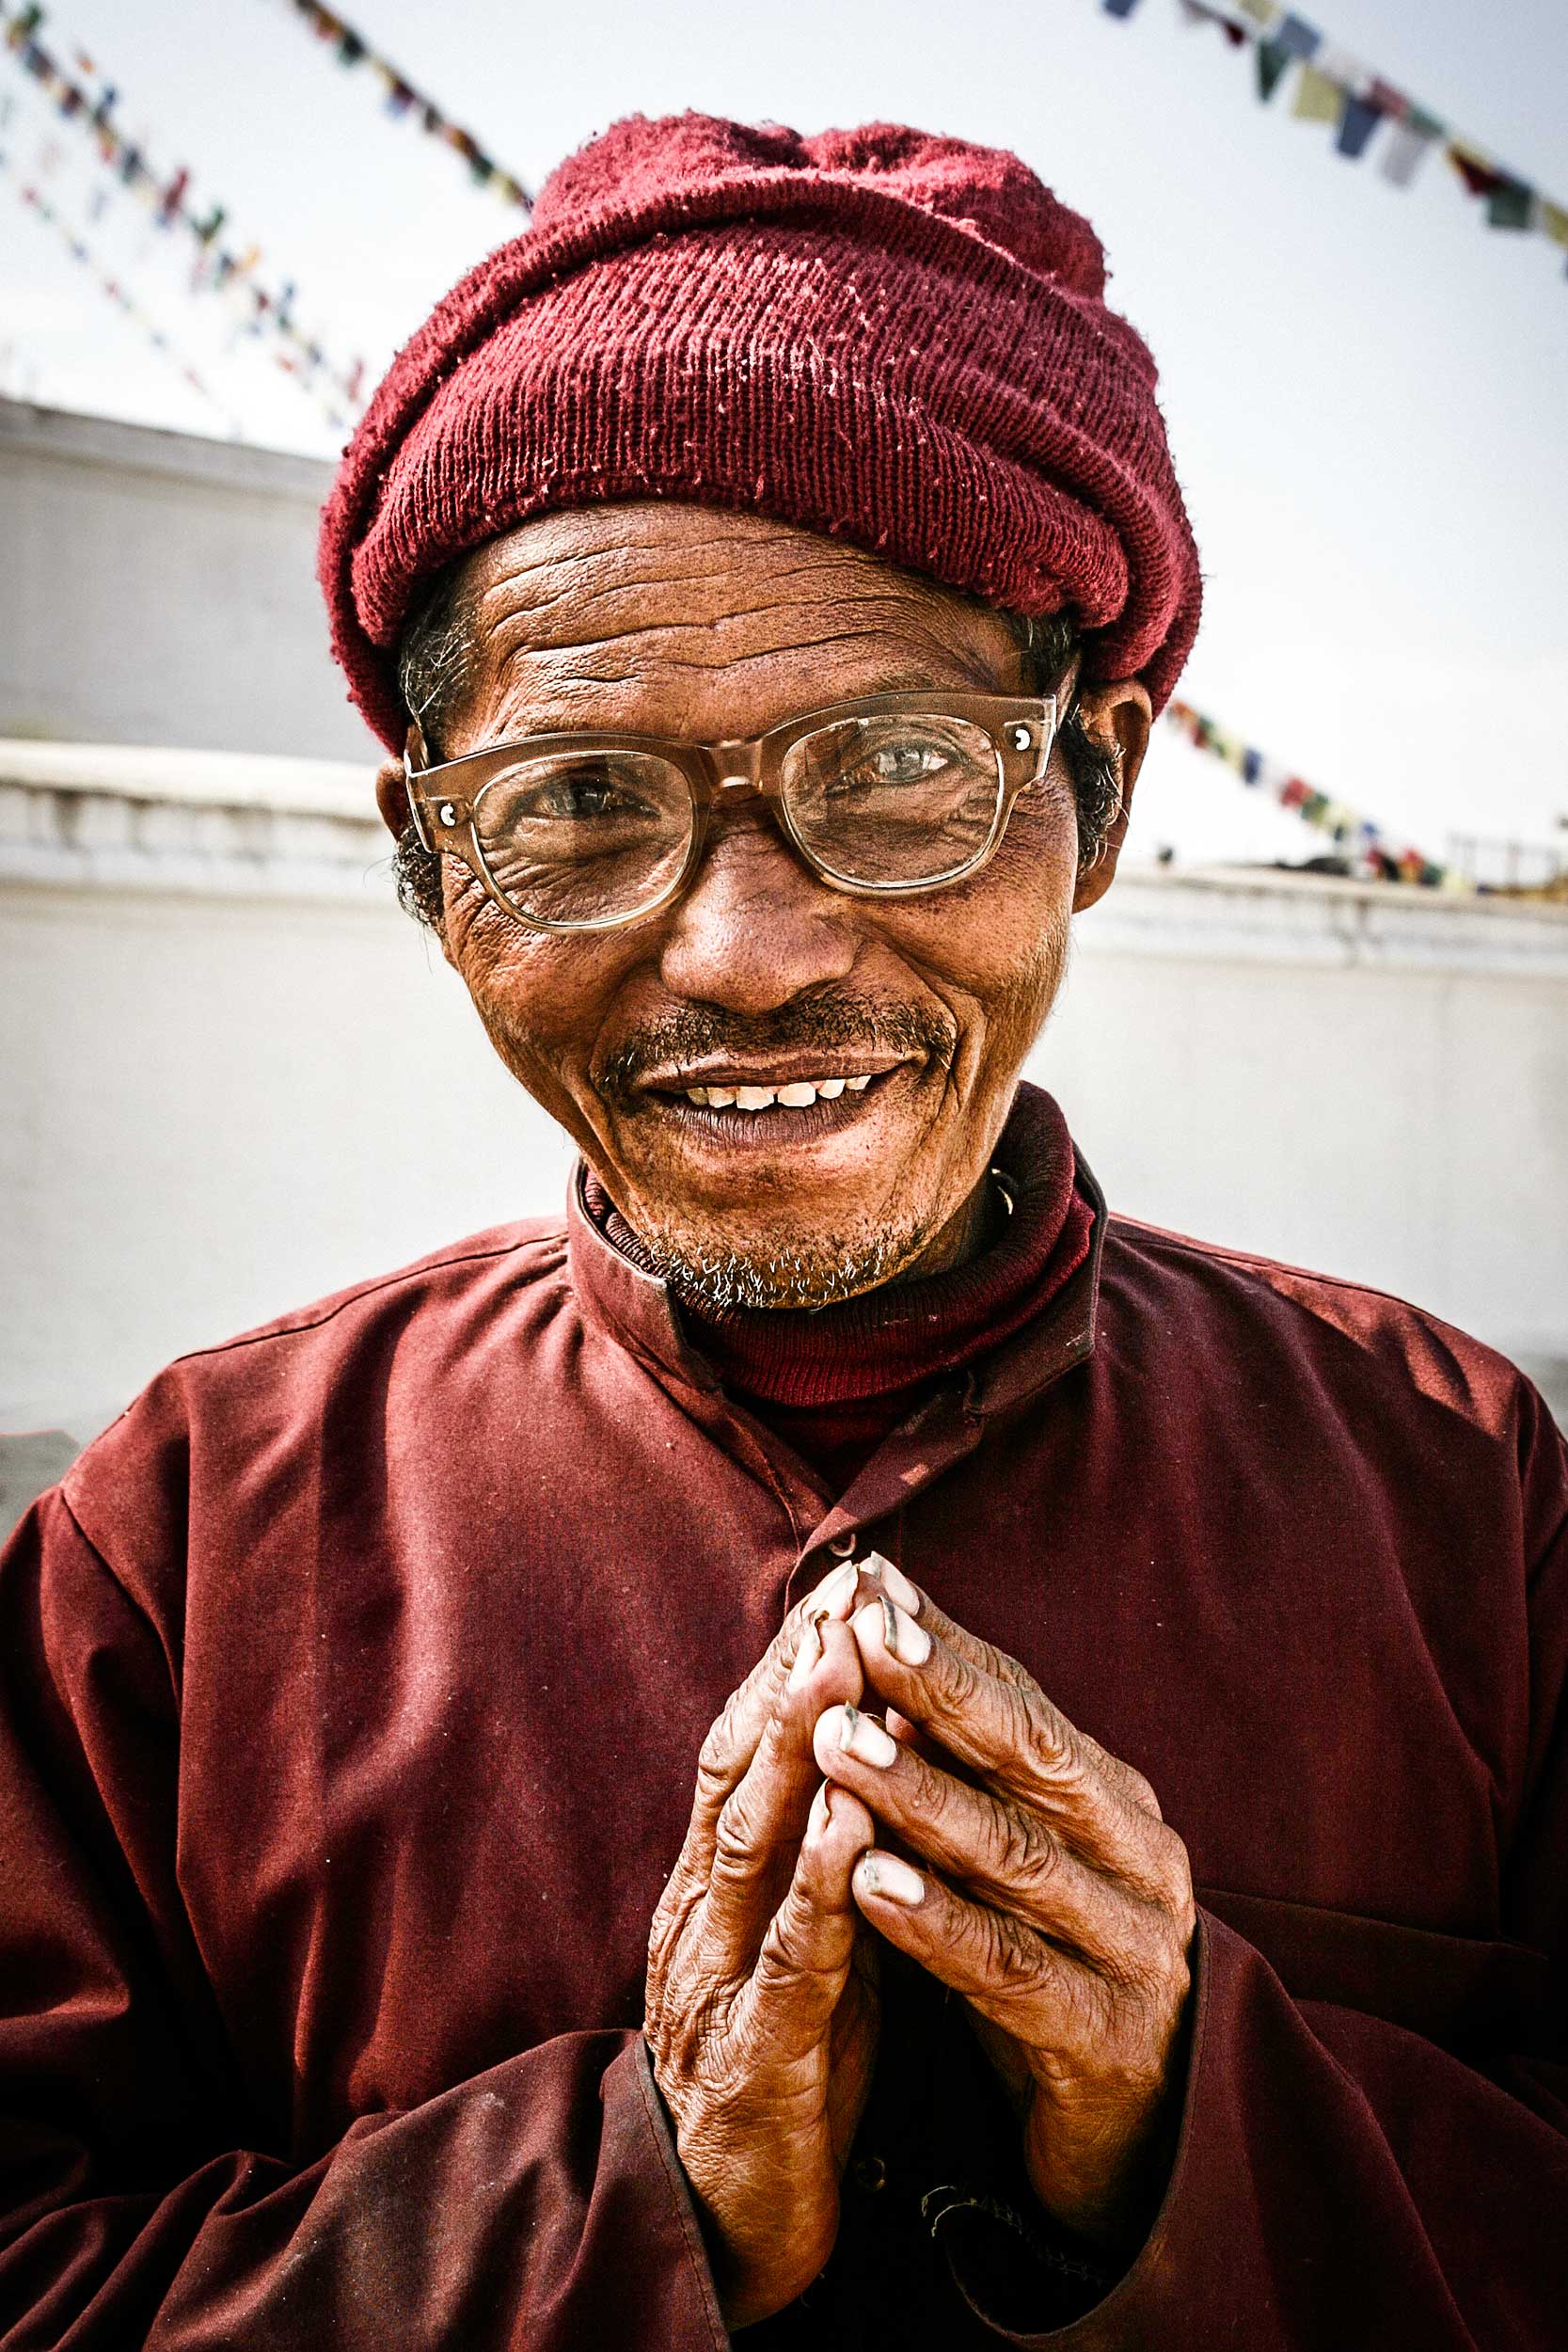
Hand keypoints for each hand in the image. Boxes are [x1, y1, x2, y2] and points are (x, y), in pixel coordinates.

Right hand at [646, 1560, 881, 2327]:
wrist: (722, 2229)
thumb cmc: (784, 2063)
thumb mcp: (803, 1936)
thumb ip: (825, 1846)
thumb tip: (883, 1738)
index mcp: (713, 1885)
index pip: (741, 1748)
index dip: (789, 1663)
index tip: (846, 1582)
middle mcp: (700, 1915)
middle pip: (737, 1773)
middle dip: (796, 1677)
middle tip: (847, 1590)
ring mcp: (716, 1986)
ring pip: (753, 1848)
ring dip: (799, 1752)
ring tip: (846, 1668)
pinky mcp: (752, 2063)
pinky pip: (789, 1966)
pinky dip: (820, 1890)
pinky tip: (853, 1829)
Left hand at [813, 1561, 1195, 2253]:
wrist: (1132, 2141)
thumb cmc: (1048, 1969)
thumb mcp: (1012, 1861)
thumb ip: (962, 1764)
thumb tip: (884, 1625)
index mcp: (1118, 1809)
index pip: (1029, 1705)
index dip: (949, 1644)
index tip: (871, 1582)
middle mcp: (1141, 1866)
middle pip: (1036, 1761)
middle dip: (944, 1690)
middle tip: (861, 1631)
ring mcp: (1135, 1955)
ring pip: (1017, 1859)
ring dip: (921, 1795)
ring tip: (836, 1741)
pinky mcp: (1107, 2044)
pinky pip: (1011, 1974)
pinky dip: (938, 1924)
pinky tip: (866, 1881)